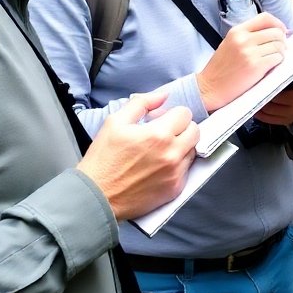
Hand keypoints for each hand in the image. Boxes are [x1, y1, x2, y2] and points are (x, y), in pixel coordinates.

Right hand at [77, 91, 198, 219]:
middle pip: (195, 131)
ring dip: (182, 147)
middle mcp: (172, 154)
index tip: (163, 120)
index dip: (173, 114)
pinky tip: (159, 166)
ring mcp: (175, 173)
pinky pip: (187, 170)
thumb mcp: (115, 122)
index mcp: (159, 135)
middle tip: (165, 133)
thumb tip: (163, 96)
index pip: (185, 114)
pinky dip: (177, 165)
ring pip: (192, 150)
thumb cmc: (103, 159)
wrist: (97, 196)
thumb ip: (142, 103)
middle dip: (182, 128)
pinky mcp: (175, 189)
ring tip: (160, 151)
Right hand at [196, 12, 287, 110]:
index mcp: (237, 31)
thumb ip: (247, 36)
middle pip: (276, 32)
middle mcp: (244, 39)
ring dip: (281, 52)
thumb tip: (273, 33)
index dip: (278, 24)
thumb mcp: (229, 44)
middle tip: (280, 49)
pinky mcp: (256, 67)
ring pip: (279, 46)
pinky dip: (278, 62)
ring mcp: (250, 53)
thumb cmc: (220, 69)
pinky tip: (271, 66)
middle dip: (282, 41)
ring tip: (274, 58)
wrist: (210, 88)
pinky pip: (277, 58)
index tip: (282, 32)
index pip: (265, 18)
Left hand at [256, 66, 292, 125]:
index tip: (262, 80)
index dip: (272, 89)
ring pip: (267, 113)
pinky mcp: (281, 122)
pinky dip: (258, 112)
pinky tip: (254, 103)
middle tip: (252, 87)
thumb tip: (289, 52)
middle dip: (262, 96)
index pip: (283, 95)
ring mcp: (288, 118)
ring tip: (251, 94)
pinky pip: (266, 119)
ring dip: (258, 104)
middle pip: (272, 104)